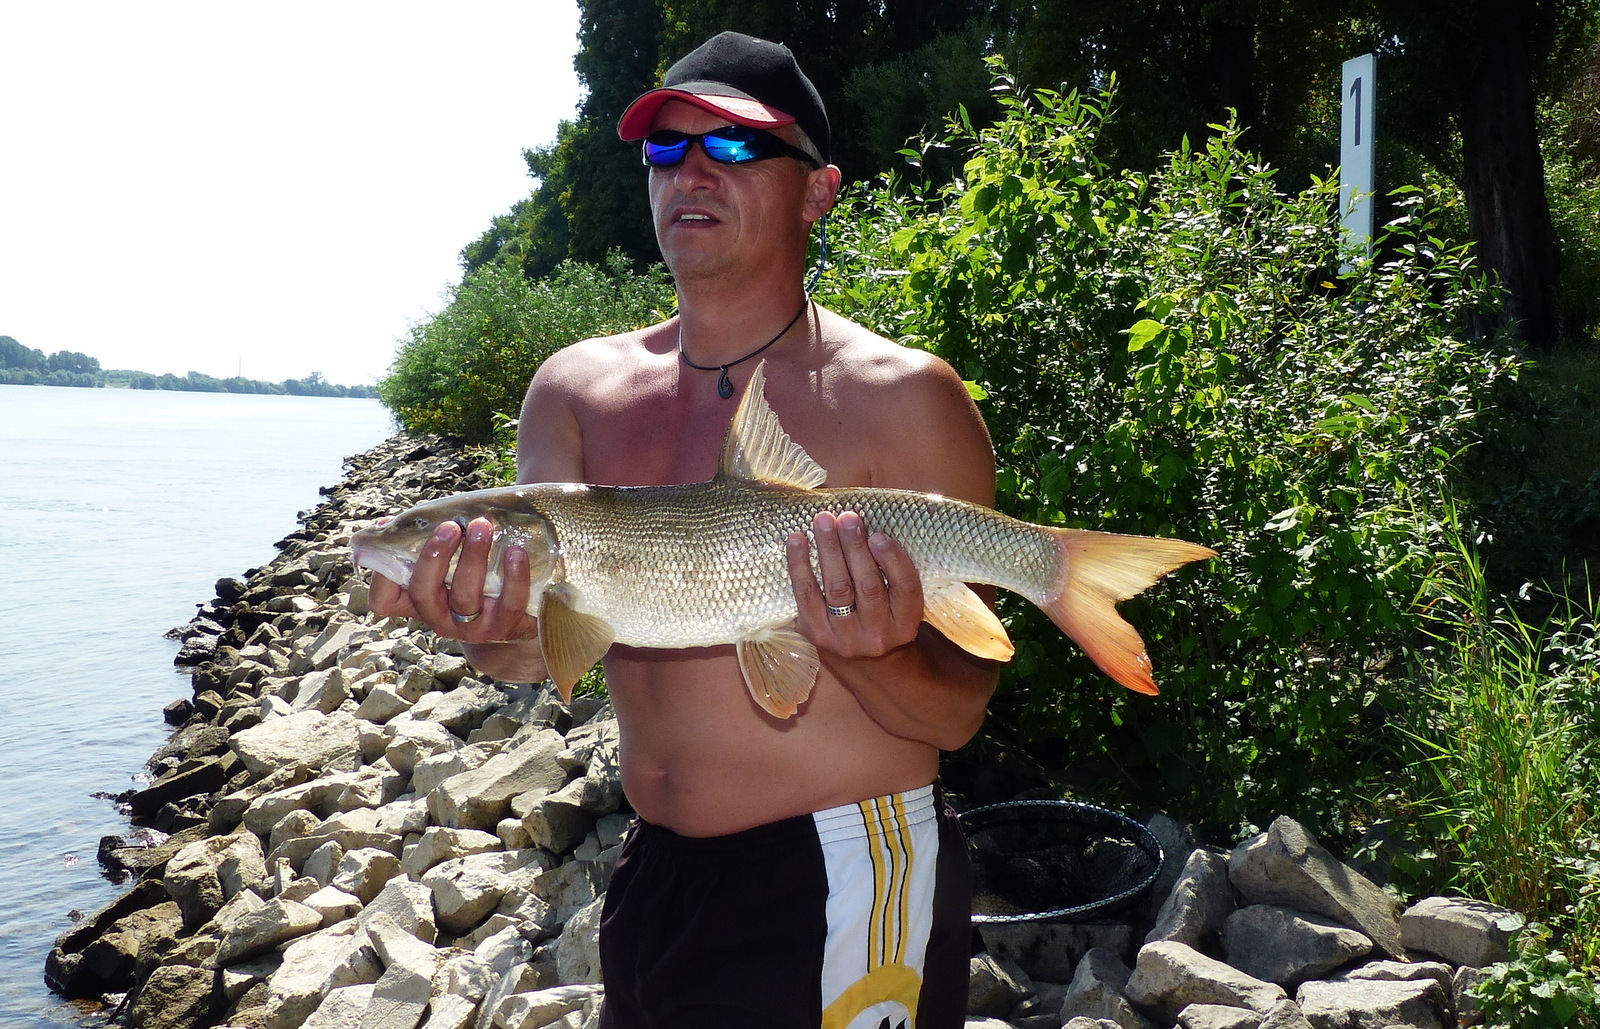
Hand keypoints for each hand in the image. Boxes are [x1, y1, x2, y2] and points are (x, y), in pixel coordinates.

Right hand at [367, 516, 538, 644]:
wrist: (517, 615)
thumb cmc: (470, 575)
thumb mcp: (444, 562)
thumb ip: (419, 542)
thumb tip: (385, 523)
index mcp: (417, 602)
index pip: (384, 601)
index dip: (381, 576)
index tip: (393, 542)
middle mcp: (439, 619)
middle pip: (424, 593)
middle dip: (434, 557)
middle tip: (451, 526)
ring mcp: (471, 628)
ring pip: (466, 598)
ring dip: (473, 559)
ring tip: (483, 526)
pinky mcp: (504, 627)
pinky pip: (509, 604)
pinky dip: (514, 577)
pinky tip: (515, 552)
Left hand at [786, 510, 923, 659]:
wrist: (863, 662)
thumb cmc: (882, 616)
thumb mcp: (898, 602)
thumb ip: (890, 571)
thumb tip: (864, 527)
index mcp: (906, 623)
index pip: (905, 587)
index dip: (892, 559)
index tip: (877, 534)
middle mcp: (878, 634)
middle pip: (868, 585)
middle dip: (855, 547)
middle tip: (847, 517)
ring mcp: (846, 638)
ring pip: (838, 588)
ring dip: (829, 550)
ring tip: (823, 521)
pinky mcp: (817, 635)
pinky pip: (806, 596)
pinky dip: (800, 565)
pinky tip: (797, 539)